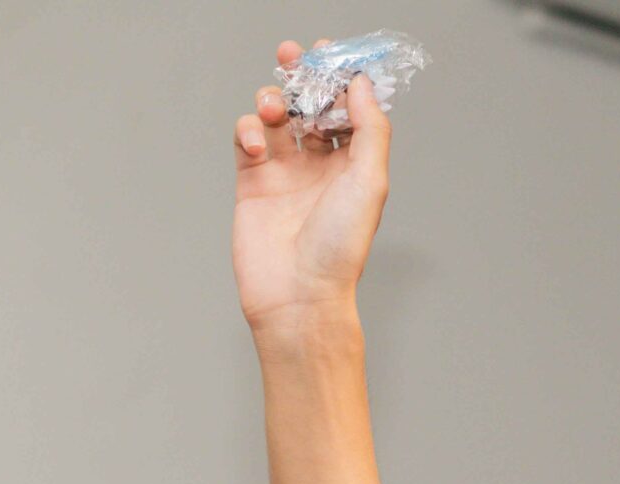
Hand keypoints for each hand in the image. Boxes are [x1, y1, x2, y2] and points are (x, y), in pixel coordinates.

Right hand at [231, 38, 392, 331]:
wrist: (297, 292)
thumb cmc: (339, 247)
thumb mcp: (369, 181)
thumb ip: (370, 129)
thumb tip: (361, 83)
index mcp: (356, 164)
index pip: (349, 108)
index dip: (341, 80)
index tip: (332, 56)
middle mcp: (323, 164)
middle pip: (311, 104)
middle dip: (303, 76)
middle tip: (294, 55)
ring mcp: (286, 170)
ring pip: (277, 114)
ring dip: (276, 99)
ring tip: (278, 110)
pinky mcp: (253, 178)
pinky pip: (249, 135)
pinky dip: (251, 128)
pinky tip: (259, 143)